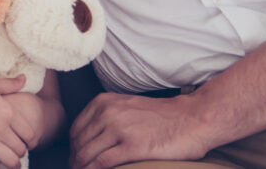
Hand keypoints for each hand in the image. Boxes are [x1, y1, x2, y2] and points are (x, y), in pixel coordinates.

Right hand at [0, 70, 28, 168]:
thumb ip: (9, 84)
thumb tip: (24, 78)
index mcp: (8, 111)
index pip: (29, 134)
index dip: (28, 140)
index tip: (22, 141)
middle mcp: (1, 127)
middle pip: (21, 150)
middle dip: (19, 152)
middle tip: (12, 151)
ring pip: (11, 162)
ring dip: (10, 164)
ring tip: (5, 162)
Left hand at [70, 92, 212, 168]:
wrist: (192, 118)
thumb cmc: (161, 117)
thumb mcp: (126, 107)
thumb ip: (107, 117)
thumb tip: (90, 138)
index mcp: (103, 102)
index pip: (76, 129)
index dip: (73, 148)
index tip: (76, 159)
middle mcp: (107, 113)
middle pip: (79, 143)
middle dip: (75, 160)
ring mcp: (119, 129)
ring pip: (87, 153)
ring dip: (81, 167)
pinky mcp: (132, 146)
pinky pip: (102, 162)